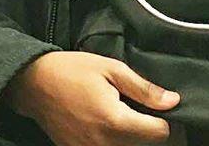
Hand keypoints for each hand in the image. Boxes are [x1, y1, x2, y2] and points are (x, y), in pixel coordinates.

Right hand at [3, 51, 179, 145]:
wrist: (35, 84)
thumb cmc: (74, 70)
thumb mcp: (111, 69)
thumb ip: (143, 88)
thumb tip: (173, 101)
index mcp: (114, 121)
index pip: (159, 135)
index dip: (172, 123)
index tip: (174, 111)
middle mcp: (103, 145)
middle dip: (159, 134)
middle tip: (159, 116)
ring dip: (140, 142)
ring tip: (142, 122)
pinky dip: (121, 145)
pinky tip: (122, 129)